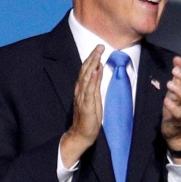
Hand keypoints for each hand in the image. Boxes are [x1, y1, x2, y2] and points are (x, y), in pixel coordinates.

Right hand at [60, 45, 104, 165]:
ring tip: (98, 54)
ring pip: (86, 78)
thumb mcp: (94, 98)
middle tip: (100, 46)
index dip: (92, 58)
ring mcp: (82, 98)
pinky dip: (92, 80)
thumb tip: (98, 69)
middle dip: (93, 57)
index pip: (86, 70)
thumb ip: (95, 84)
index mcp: (82, 89)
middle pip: (85, 71)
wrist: (81, 135)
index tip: (99, 48)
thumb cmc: (88, 118)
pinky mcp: (86, 106)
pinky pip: (89, 91)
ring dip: (92, 65)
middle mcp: (80, 91)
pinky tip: (95, 71)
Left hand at [162, 56, 180, 159]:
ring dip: (180, 89)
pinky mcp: (179, 120)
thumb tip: (178, 59)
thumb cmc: (176, 106)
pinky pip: (179, 113)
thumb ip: (178, 74)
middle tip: (174, 71)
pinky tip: (166, 99)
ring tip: (169, 83)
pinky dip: (173, 106)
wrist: (175, 129)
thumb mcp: (176, 88)